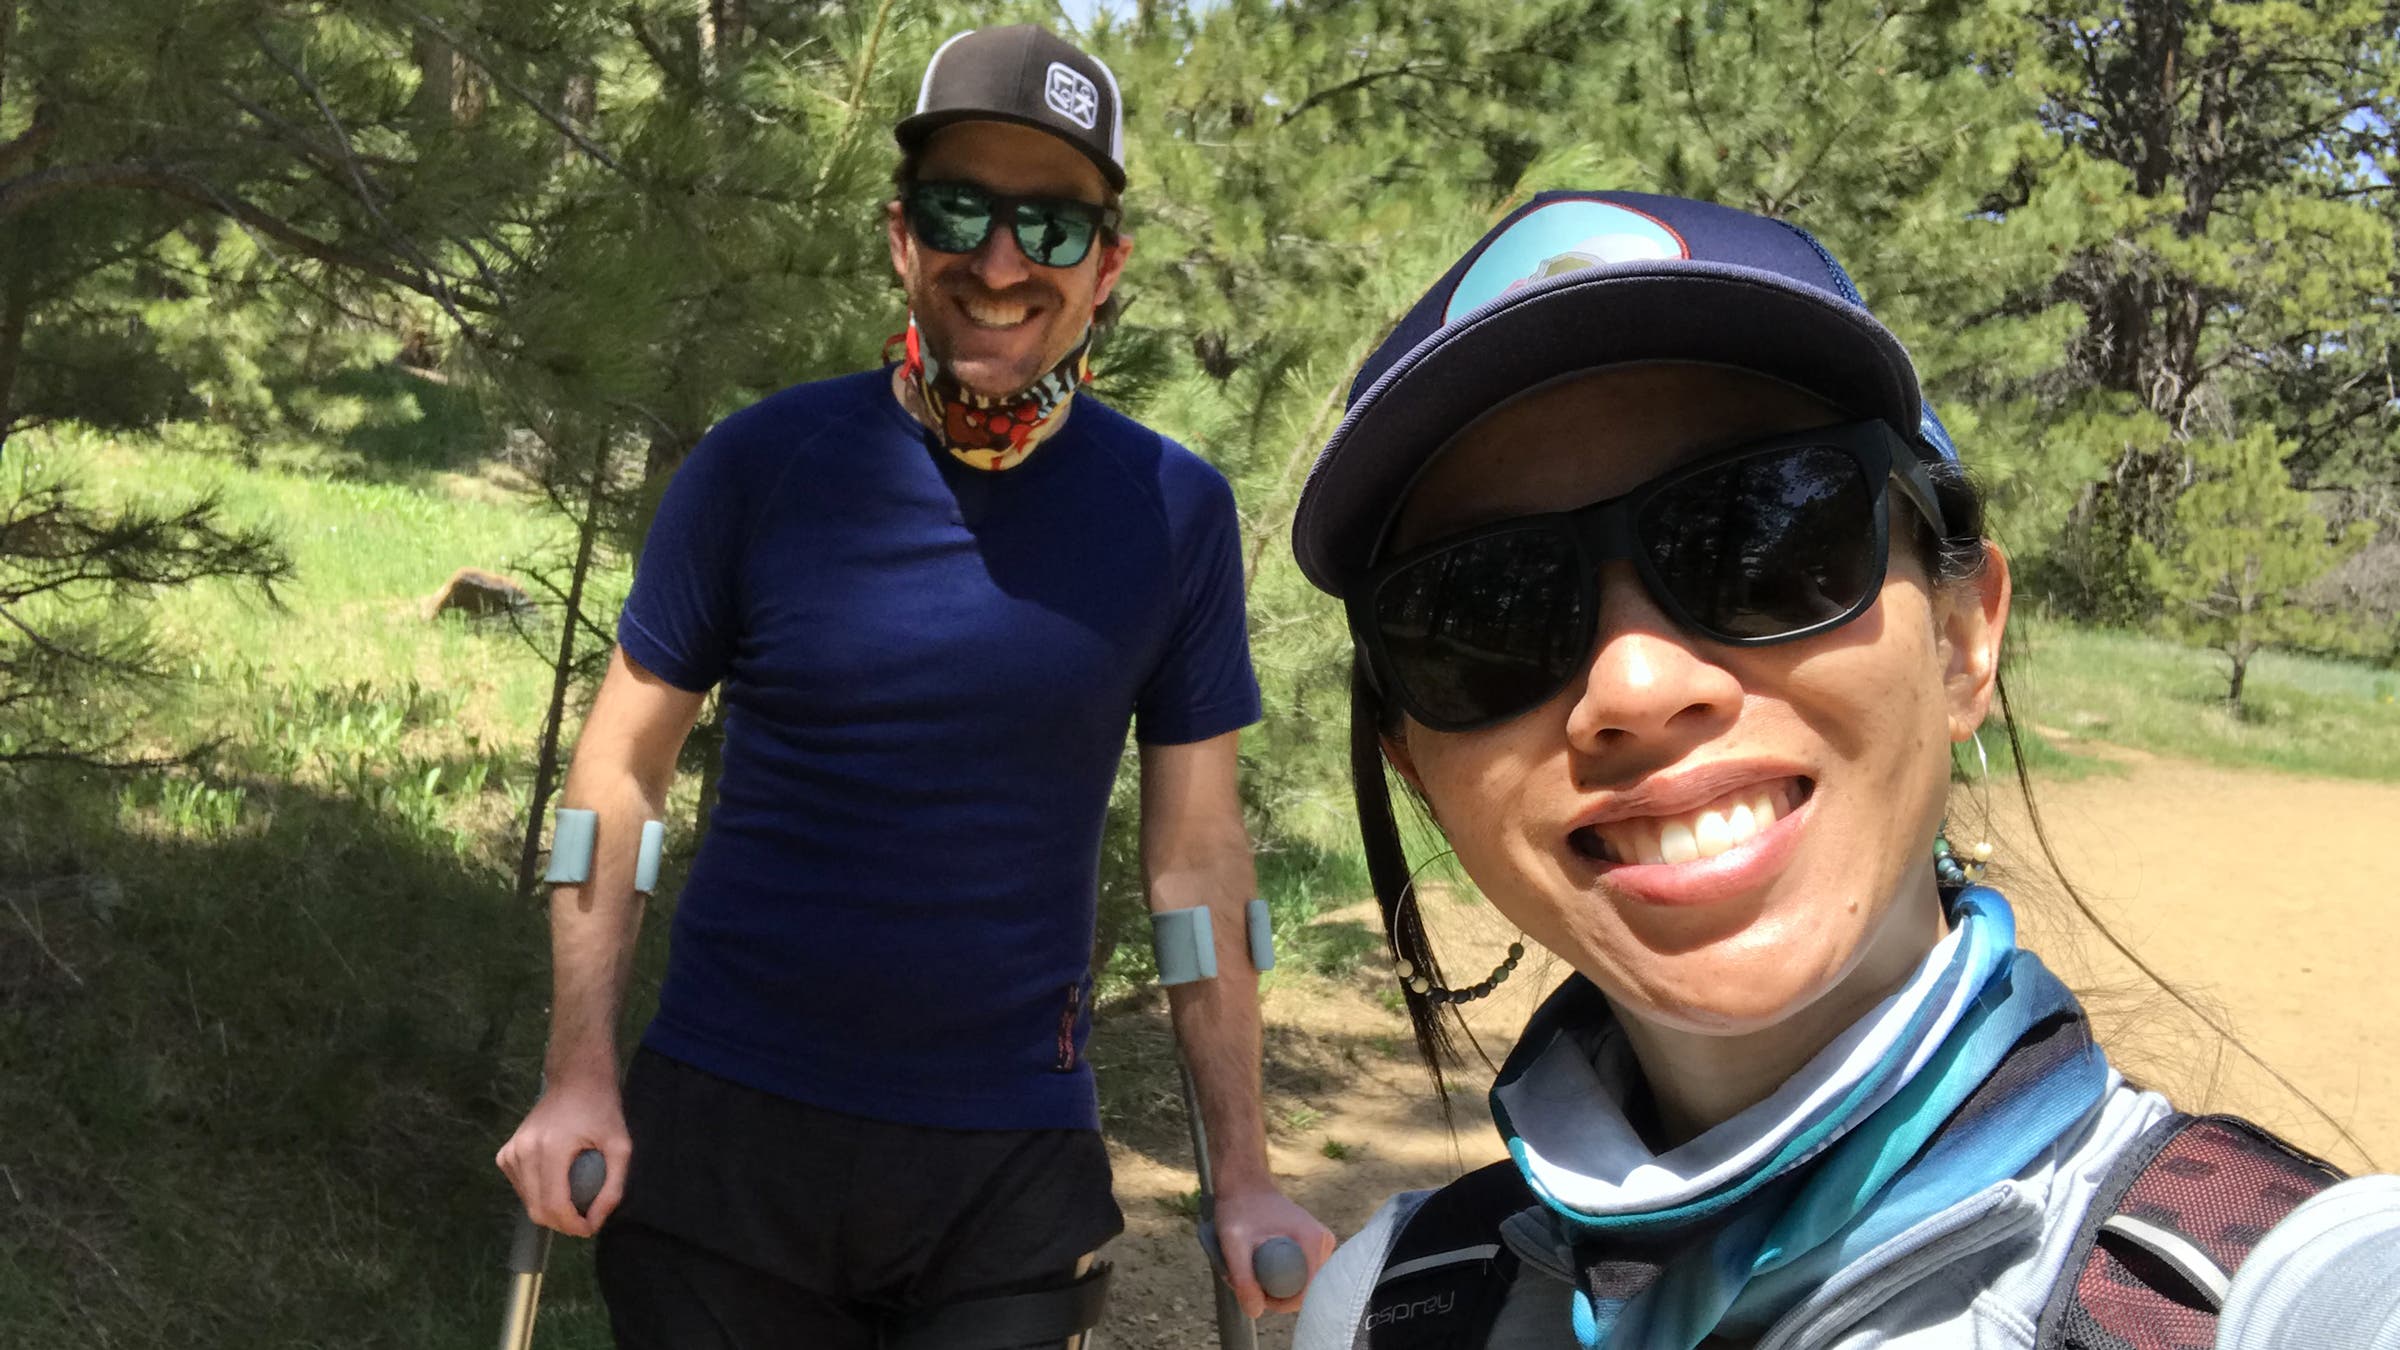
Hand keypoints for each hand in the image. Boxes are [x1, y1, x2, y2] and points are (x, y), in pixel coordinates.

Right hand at [495, 1078, 629, 1238]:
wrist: (576, 1080)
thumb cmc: (602, 1109)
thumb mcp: (621, 1145)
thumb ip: (613, 1186)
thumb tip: (597, 1220)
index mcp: (550, 1149)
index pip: (554, 1205)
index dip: (573, 1226)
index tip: (591, 1227)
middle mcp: (523, 1151)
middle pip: (537, 1209)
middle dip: (562, 1223)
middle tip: (585, 1219)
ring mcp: (510, 1152)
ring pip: (526, 1202)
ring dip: (550, 1211)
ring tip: (575, 1203)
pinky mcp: (505, 1153)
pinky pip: (520, 1188)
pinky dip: (537, 1195)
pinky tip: (557, 1186)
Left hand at [1209, 1181, 1336, 1316]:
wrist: (1244, 1185)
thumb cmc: (1239, 1209)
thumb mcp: (1233, 1243)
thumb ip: (1243, 1279)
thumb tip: (1256, 1311)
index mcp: (1313, 1240)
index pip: (1305, 1293)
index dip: (1278, 1302)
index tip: (1254, 1293)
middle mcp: (1324, 1242)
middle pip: (1303, 1288)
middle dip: (1274, 1291)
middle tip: (1246, 1277)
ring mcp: (1322, 1243)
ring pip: (1300, 1281)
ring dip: (1274, 1282)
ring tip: (1250, 1265)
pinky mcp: (1314, 1244)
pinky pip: (1299, 1272)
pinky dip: (1279, 1274)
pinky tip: (1259, 1261)